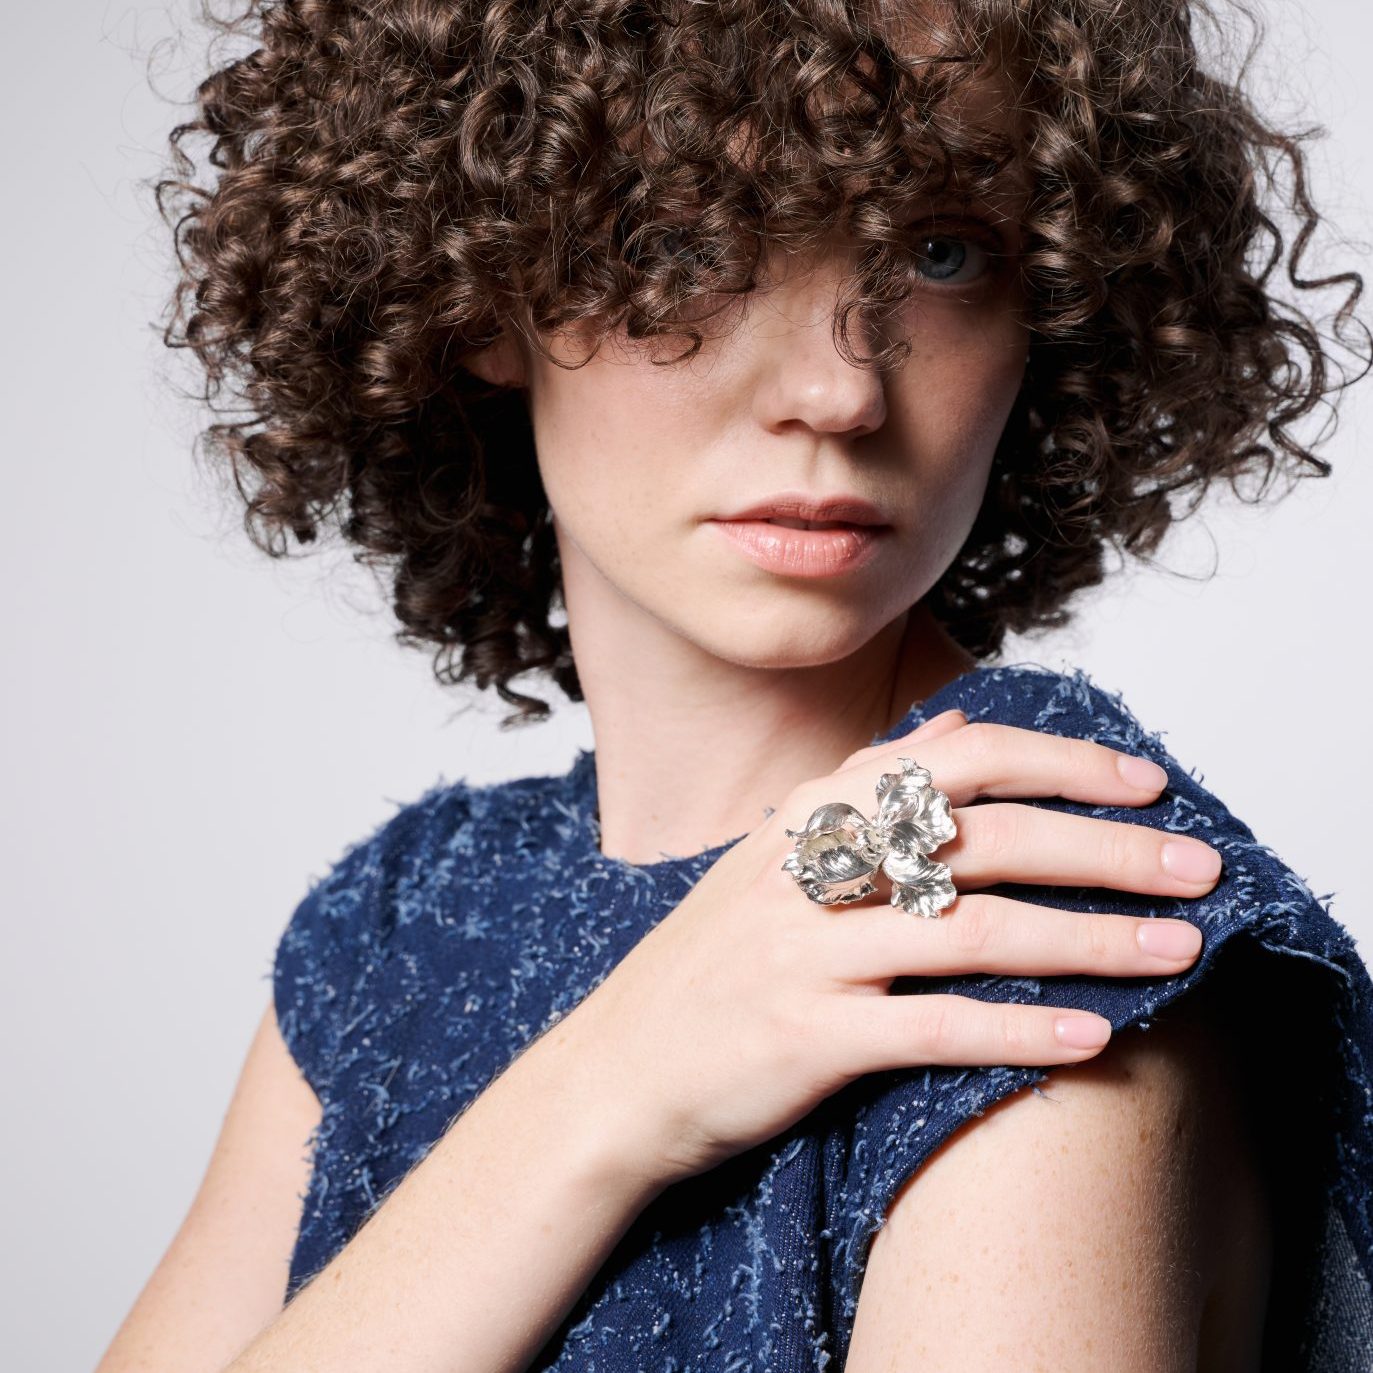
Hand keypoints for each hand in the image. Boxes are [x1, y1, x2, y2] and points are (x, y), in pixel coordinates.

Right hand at [543, 708, 1216, 1185]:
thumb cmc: (713, 961)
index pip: (958, 760)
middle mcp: (811, 869)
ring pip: (970, 931)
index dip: (1062, 764)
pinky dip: (1015, 1030)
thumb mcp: (778, 852)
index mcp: (813, 814)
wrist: (619, 1066)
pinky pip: (928, 1027)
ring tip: (1178, 953)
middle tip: (1197, 868)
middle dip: (1103, 849)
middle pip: (981, 839)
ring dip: (1088, 939)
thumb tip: (958, 723)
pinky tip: (1091, 1037)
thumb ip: (869, 785)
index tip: (1146, 783)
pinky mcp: (800, 1036)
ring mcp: (802, 950)